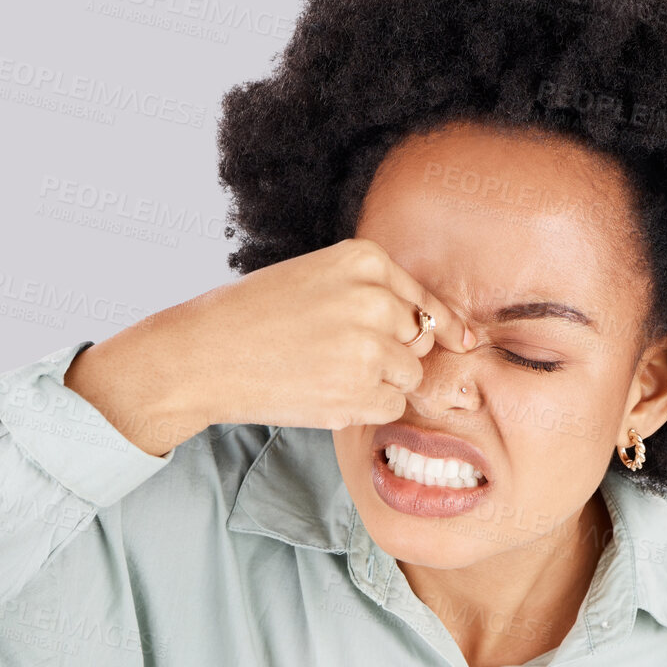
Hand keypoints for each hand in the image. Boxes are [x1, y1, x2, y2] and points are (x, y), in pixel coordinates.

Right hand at [176, 237, 475, 431]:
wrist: (204, 353)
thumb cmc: (256, 314)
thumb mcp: (317, 277)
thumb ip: (374, 293)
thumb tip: (454, 334)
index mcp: (363, 259)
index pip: (422, 299)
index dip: (441, 324)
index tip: (461, 340)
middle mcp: (373, 299)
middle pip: (417, 339)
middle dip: (390, 353)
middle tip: (339, 355)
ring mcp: (368, 348)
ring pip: (408, 375)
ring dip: (379, 381)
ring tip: (328, 372)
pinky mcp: (358, 392)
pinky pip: (391, 406)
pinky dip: (366, 407)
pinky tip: (326, 392)